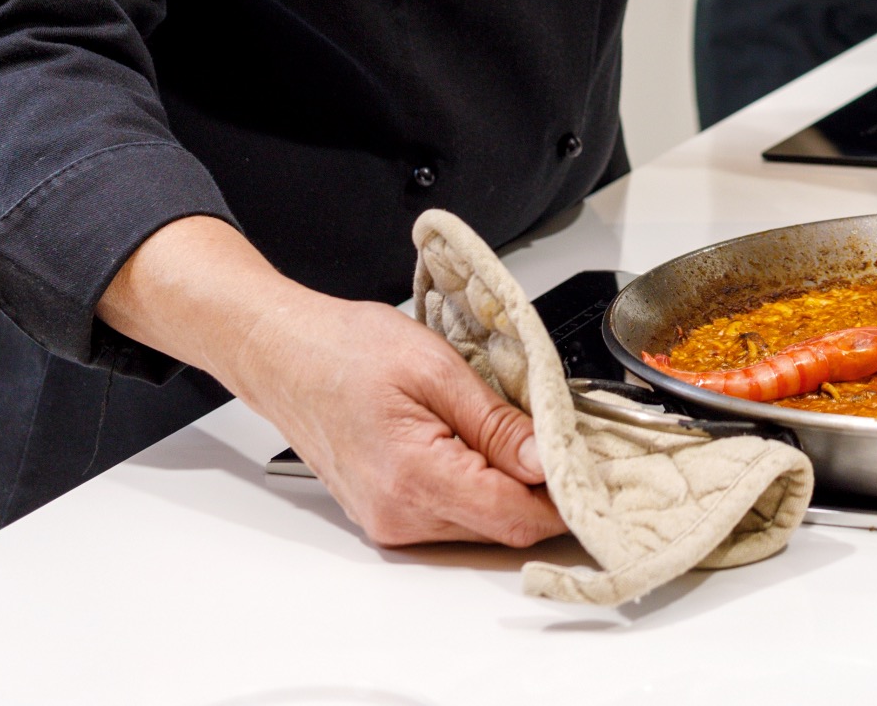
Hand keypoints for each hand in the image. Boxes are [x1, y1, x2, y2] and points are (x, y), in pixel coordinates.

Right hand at [101, 217, 562, 548]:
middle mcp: (399, 514)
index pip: (515, 517)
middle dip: (543, 491)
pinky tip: (484, 447)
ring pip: (479, 525)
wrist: (280, 353)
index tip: (595, 471)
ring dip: (511, 489)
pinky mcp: (384, 515)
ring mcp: (389, 521)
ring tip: (521, 433)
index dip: (566, 499)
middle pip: (502, 527)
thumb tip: (549, 459)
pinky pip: (451, 515)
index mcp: (415, 477)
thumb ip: (497, 422)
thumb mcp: (436, 369)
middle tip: (568, 440)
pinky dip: (479, 488)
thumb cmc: (344, 348)